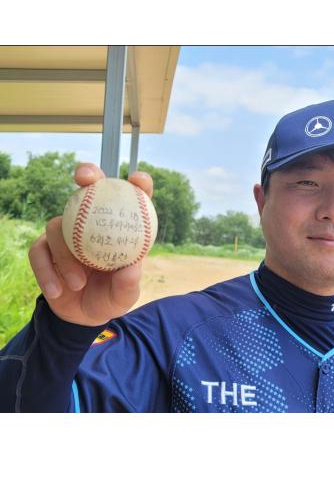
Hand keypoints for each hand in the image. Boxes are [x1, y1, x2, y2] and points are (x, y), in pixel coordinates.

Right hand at [28, 163, 153, 326]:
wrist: (83, 316)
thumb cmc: (110, 297)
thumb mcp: (124, 296)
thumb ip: (128, 284)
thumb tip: (131, 268)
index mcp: (120, 228)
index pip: (132, 198)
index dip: (138, 183)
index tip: (137, 179)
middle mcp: (92, 223)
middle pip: (88, 188)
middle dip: (86, 173)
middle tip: (85, 179)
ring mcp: (66, 232)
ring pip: (58, 226)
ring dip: (66, 257)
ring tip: (78, 283)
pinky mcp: (44, 248)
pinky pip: (39, 252)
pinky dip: (48, 272)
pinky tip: (58, 290)